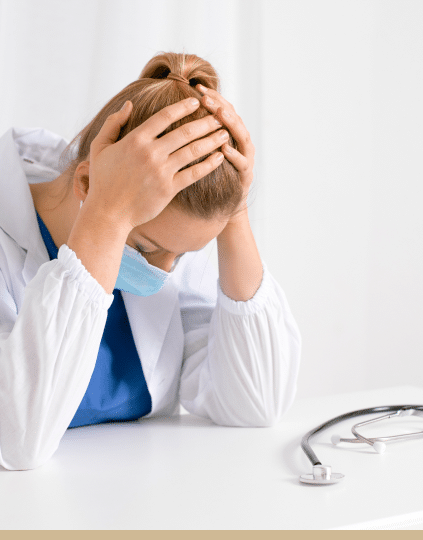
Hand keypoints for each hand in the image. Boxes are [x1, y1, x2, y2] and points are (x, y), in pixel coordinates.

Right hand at [85, 97, 226, 230]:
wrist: (108, 212)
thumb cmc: (103, 180)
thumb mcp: (100, 147)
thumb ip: (113, 123)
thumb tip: (129, 104)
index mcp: (135, 140)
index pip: (164, 117)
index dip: (183, 107)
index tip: (196, 102)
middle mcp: (150, 153)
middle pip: (185, 132)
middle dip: (205, 122)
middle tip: (220, 116)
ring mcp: (161, 172)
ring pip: (193, 151)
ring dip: (212, 141)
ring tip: (225, 134)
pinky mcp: (168, 189)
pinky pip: (194, 174)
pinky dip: (209, 165)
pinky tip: (220, 157)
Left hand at [196, 84, 254, 222]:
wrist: (220, 207)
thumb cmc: (204, 177)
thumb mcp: (198, 153)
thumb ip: (189, 134)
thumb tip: (169, 112)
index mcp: (226, 135)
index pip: (221, 109)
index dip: (211, 97)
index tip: (197, 87)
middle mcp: (239, 143)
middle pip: (233, 118)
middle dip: (220, 106)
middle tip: (207, 96)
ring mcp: (245, 158)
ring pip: (242, 137)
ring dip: (231, 124)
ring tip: (220, 115)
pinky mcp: (246, 176)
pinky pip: (242, 164)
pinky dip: (235, 156)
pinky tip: (225, 150)